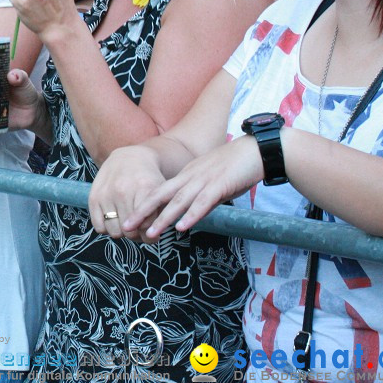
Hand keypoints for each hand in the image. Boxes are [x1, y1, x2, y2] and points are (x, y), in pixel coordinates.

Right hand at [88, 145, 166, 241]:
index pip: (146, 226)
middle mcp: (123, 191)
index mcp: (144, 189)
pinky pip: (99, 226)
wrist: (128, 158)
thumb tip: (151, 236)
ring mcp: (107, 194)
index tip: (151, 232)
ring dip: (121, 233)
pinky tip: (114, 219)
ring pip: (114, 231)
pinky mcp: (94, 197)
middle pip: (130, 232)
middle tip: (139, 230)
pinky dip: (106, 228)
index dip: (150, 234)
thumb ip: (159, 213)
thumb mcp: (160, 192)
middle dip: (136, 235)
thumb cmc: (148, 179)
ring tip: (126, 224)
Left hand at [130, 136, 262, 239]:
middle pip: (161, 195)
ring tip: (149, 233)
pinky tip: (181, 227)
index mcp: (187, 175)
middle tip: (126, 226)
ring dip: (163, 218)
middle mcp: (191, 176)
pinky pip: (203, 202)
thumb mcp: (211, 181)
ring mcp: (204, 180)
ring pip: (179, 201)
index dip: (143, 205)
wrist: (257, 149)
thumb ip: (199, 195)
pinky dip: (191, 215)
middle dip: (142, 211)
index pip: (160, 191)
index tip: (129, 217)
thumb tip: (191, 211)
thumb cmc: (236, 166)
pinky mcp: (220, 185)